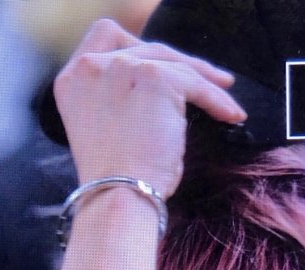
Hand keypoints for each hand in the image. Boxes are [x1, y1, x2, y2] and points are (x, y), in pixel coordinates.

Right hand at [54, 19, 246, 197]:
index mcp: (73, 80)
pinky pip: (194, 82)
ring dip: (207, 82)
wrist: (117, 196)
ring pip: (175, 64)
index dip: (137, 48)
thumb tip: (163, 96)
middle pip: (146, 49)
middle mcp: (91, 66)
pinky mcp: (153, 77)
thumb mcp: (108, 132)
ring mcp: (120, 67)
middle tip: (210, 80)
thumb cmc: (118, 182)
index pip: (105, 39)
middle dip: (182, 64)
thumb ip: (121, 102)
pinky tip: (232, 115)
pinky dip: (217, 99)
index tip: (164, 65)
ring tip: (228, 104)